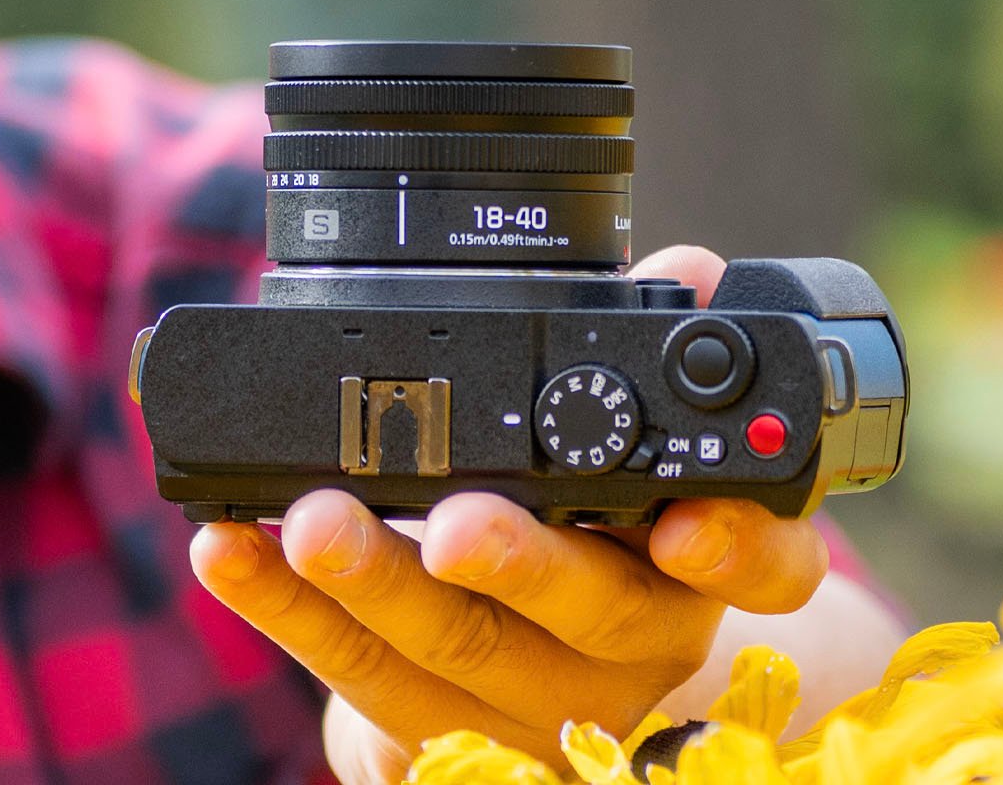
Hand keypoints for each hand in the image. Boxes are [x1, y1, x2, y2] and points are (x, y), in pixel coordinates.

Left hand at [191, 246, 831, 783]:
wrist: (544, 685)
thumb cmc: (593, 544)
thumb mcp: (631, 458)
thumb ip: (643, 362)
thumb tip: (691, 266)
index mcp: (696, 564)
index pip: (767, 568)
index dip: (736, 550)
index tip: (687, 525)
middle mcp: (638, 644)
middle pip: (590, 610)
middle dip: (517, 563)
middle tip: (452, 525)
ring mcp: (542, 706)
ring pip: (461, 654)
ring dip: (374, 588)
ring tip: (307, 523)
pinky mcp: (448, 738)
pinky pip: (361, 684)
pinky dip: (291, 616)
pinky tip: (235, 555)